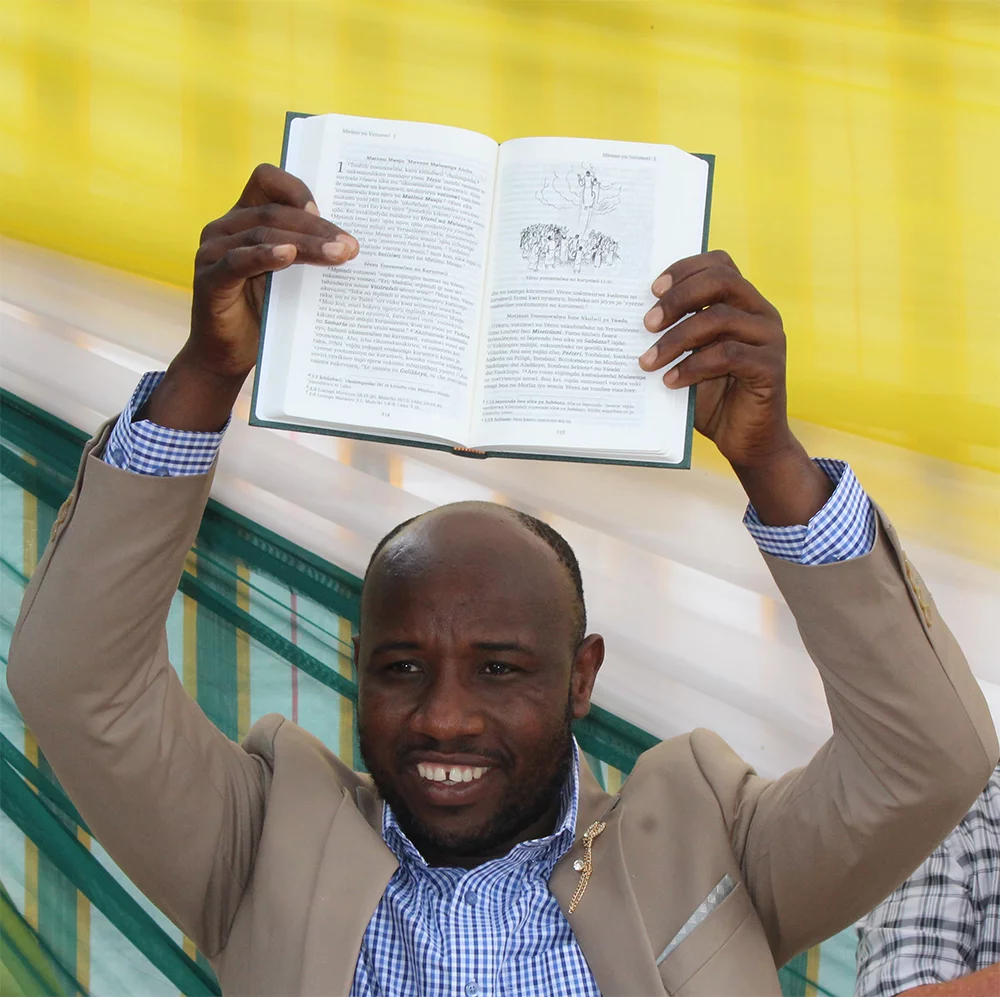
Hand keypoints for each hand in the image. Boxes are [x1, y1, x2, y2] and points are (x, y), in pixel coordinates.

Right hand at [143, 164, 357, 430]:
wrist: (227, 358)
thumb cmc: (262, 315)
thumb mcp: (289, 278)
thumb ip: (305, 254)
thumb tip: (351, 243)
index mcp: (243, 218)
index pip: (266, 180)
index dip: (295, 188)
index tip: (325, 209)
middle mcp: (224, 228)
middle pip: (274, 211)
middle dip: (317, 227)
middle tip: (350, 245)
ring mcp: (213, 251)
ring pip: (263, 233)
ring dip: (305, 243)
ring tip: (338, 254)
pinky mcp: (210, 279)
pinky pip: (239, 260)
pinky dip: (266, 255)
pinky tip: (289, 255)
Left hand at [640, 250, 831, 524]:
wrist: (746, 441)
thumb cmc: (712, 397)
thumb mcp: (688, 359)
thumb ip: (674, 334)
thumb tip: (628, 318)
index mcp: (742, 302)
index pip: (718, 264)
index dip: (684, 269)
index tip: (652, 289)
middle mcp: (761, 313)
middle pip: (721, 281)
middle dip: (678, 298)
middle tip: (647, 323)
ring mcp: (769, 338)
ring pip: (720, 318)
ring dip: (676, 339)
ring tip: (649, 362)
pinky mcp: (771, 367)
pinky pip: (729, 355)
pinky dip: (693, 366)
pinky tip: (671, 382)